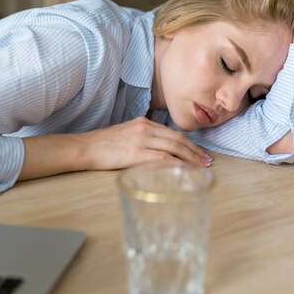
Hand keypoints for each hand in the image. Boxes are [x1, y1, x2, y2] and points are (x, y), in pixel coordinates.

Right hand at [84, 117, 212, 169]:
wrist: (85, 147)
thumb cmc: (103, 145)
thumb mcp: (126, 134)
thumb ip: (143, 138)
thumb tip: (158, 150)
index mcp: (143, 122)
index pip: (172, 132)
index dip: (189, 143)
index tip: (199, 152)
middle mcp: (145, 128)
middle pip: (177, 138)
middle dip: (195, 150)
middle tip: (208, 161)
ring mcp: (141, 139)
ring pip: (173, 147)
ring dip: (190, 158)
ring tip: (201, 167)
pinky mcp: (136, 153)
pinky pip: (161, 157)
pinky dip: (176, 163)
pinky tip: (184, 170)